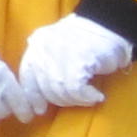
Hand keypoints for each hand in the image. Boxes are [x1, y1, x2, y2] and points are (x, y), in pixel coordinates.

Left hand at [13, 13, 133, 116]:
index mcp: (36, 46)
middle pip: (44, 88)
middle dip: (59, 100)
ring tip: (88, 97)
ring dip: (75, 100)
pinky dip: (86, 97)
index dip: (32, 98)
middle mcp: (43, 48)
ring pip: (59, 90)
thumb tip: (37, 101)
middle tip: (75, 99)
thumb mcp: (57, 51)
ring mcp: (59, 53)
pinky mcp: (78, 59)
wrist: (110, 25)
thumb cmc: (85, 42)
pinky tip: (95, 95)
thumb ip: (45, 68)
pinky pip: (76, 89)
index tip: (39, 111)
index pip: (26, 78)